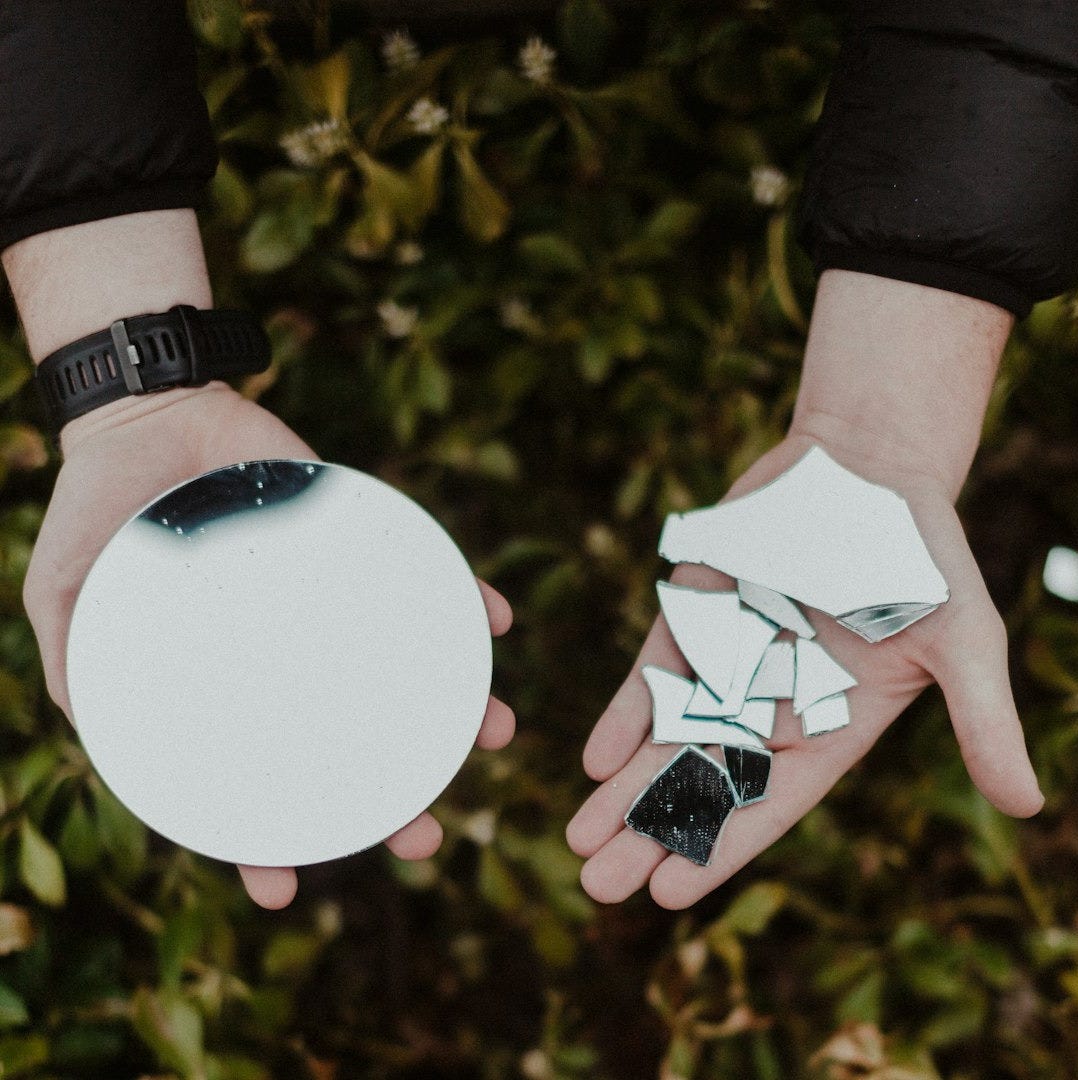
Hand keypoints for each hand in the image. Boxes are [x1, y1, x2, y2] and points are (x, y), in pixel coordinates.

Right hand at [22, 383, 514, 908]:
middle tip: (425, 836)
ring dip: (456, 706)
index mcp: (226, 682)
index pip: (252, 776)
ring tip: (495, 732)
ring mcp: (330, 603)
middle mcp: (289, 655)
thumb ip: (80, 666)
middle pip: (348, 739)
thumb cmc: (100, 512)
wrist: (150, 415)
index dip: (263, 839)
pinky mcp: (360, 541)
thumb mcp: (65, 594)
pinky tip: (498, 620)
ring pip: (403, 669)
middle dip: (391, 793)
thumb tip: (96, 733)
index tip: (285, 894)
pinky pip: (424, 576)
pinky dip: (467, 598)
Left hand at [566, 431, 1042, 907]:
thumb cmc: (923, 554)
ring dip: (623, 788)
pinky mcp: (693, 618)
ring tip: (577, 840)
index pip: (768, 803)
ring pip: (666, 738)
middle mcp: (771, 705)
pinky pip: (652, 676)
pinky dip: (624, 713)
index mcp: (831, 727)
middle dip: (651, 832)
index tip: (667, 892)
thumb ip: (980, 718)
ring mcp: (726, 663)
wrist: (867, 469)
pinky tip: (592, 758)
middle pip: (703, 783)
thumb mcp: (963, 636)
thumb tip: (1027, 807)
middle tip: (597, 884)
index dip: (719, 847)